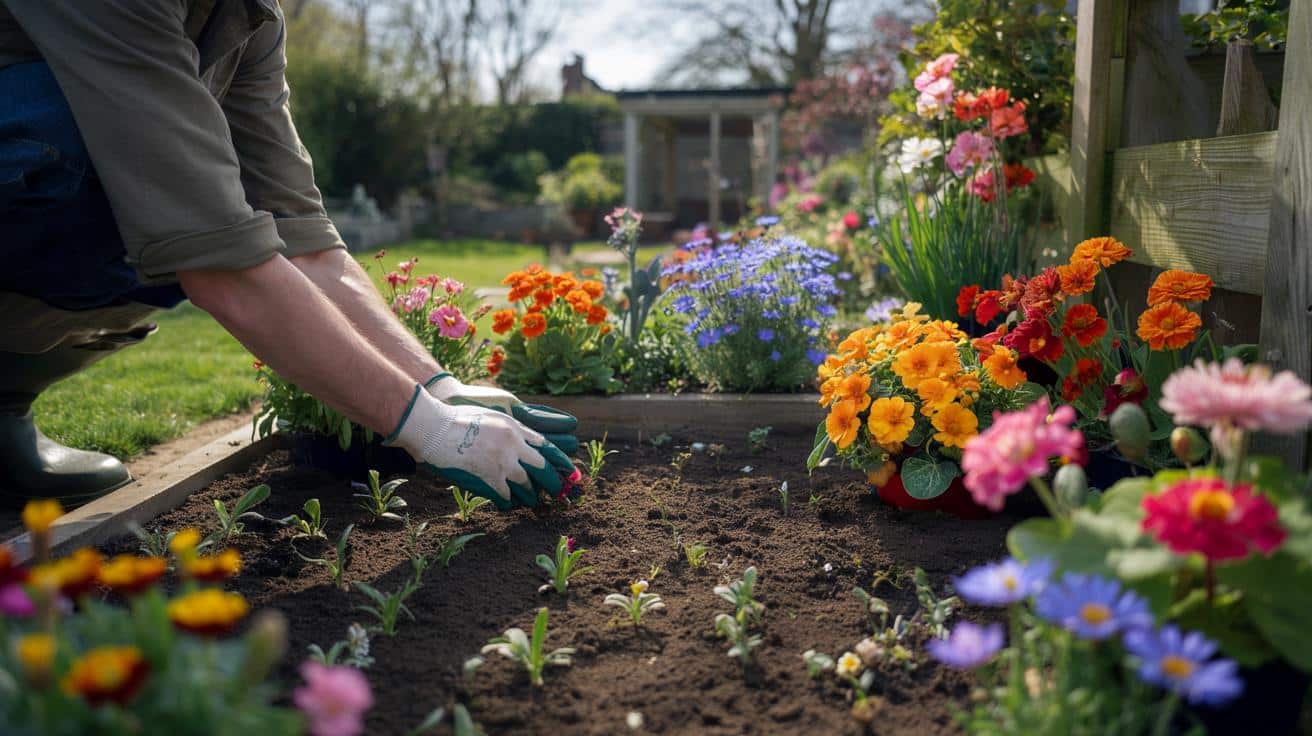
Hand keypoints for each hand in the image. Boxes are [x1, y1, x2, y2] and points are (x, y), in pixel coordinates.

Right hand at [386, 387, 574, 509]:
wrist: (435, 427)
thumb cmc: (456, 418)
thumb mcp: (490, 416)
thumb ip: (507, 427)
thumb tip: (518, 437)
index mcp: (514, 428)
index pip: (545, 445)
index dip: (559, 459)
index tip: (569, 468)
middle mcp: (513, 445)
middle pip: (541, 467)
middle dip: (552, 482)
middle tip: (559, 491)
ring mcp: (502, 463)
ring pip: (527, 484)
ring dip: (531, 495)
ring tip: (533, 501)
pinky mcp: (489, 478)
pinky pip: (506, 496)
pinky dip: (509, 502)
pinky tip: (508, 505)